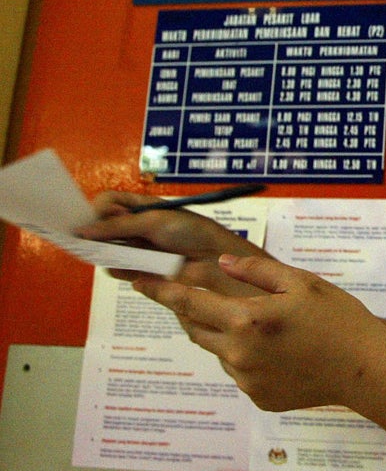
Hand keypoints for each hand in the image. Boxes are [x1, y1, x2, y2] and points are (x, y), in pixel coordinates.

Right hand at [76, 190, 269, 294]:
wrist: (217, 258)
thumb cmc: (191, 230)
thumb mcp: (154, 221)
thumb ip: (119, 226)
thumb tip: (83, 230)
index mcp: (140, 207)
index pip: (107, 202)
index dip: (97, 210)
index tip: (92, 220)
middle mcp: (137, 225)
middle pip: (104, 226)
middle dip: (94, 232)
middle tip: (84, 241)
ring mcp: (140, 247)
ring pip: (110, 249)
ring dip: (102, 252)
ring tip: (97, 254)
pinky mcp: (144, 268)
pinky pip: (120, 268)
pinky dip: (115, 268)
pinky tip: (114, 268)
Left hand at [132, 253, 385, 412]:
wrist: (365, 369)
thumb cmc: (338, 319)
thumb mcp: (301, 282)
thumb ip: (256, 272)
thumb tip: (222, 261)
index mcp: (246, 319)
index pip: (189, 302)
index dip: (161, 290)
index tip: (138, 281)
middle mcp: (238, 352)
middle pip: (197, 328)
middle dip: (194, 311)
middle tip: (205, 297)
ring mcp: (246, 379)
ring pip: (219, 350)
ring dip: (226, 334)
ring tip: (263, 325)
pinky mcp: (258, 396)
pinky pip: (240, 371)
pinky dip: (247, 357)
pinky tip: (279, 350)